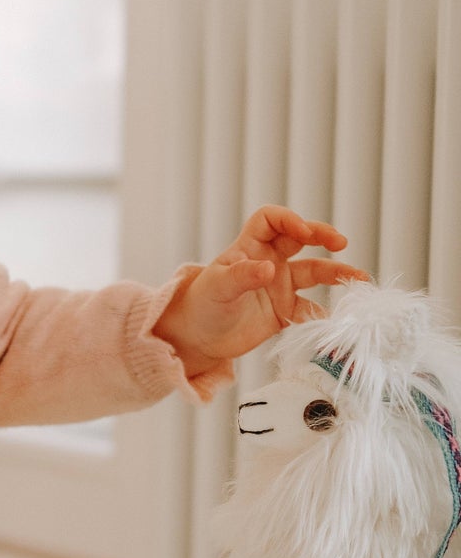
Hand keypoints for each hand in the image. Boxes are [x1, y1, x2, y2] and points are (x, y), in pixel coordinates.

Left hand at [152, 207, 369, 375]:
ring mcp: (280, 285)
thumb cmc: (201, 305)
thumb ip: (243, 276)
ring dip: (335, 274)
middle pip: (301, 239)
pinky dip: (325, 313)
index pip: (271, 219)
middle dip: (322, 237)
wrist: (198, 338)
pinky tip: (338, 318)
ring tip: (358, 279)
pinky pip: (310, 308)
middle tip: (340, 243)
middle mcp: (269, 261)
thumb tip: (270, 269)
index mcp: (249, 247)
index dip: (289, 220)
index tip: (303, 232)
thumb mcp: (218, 288)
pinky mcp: (285, 311)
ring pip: (314, 272)